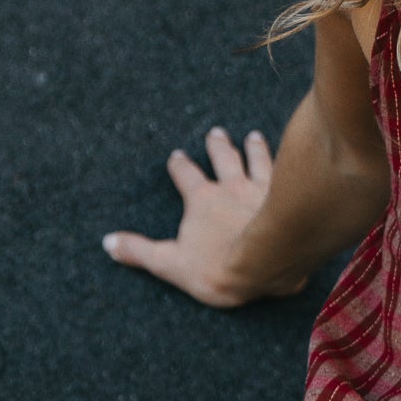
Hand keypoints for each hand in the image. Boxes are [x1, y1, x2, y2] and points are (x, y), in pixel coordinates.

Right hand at [103, 128, 300, 309]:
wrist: (265, 264)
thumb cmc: (218, 266)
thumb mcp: (170, 263)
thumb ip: (140, 251)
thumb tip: (108, 243)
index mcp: (202, 199)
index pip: (186, 175)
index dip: (180, 166)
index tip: (177, 156)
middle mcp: (231, 187)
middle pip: (223, 159)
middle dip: (217, 146)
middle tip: (216, 133)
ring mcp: (261, 190)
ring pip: (256, 161)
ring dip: (253, 148)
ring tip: (253, 136)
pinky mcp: (288, 198)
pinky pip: (286, 175)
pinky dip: (285, 163)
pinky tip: (292, 157)